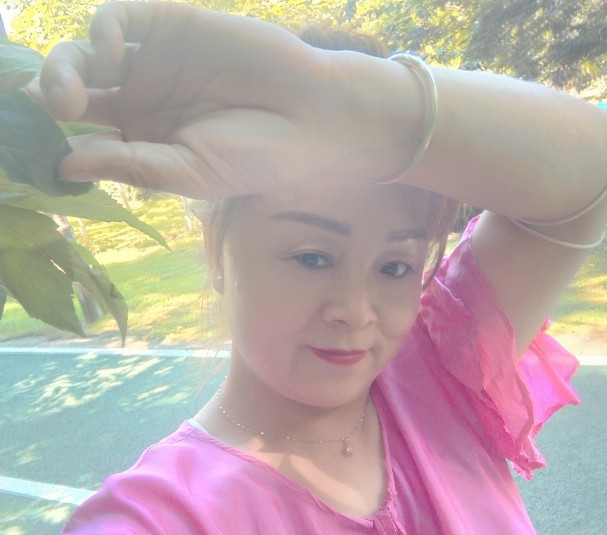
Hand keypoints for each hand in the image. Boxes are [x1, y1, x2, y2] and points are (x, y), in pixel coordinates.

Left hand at [31, 2, 401, 197]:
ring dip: (62, 69)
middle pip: (75, 94)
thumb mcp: (186, 173)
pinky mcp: (170, 25)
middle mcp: (142, 100)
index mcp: (144, 142)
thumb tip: (61, 166)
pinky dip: (100, 33)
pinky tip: (108, 56)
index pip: (82, 137)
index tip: (26, 149)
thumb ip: (126, 165)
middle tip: (48, 114)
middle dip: (48, 100)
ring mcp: (154, 61)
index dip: (51, 139)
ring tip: (70, 97)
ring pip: (85, 54)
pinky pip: (117, 20)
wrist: (309, 115)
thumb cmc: (254, 155)